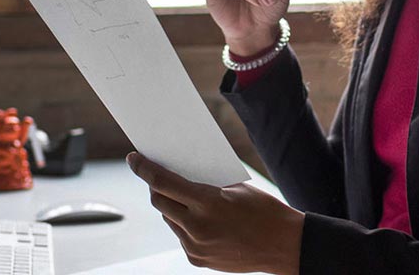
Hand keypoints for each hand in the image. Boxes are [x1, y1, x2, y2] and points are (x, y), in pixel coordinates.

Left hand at [127, 152, 302, 274]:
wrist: (284, 246)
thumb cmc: (264, 211)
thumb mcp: (235, 188)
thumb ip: (205, 184)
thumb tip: (179, 175)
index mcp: (207, 203)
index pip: (162, 182)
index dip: (144, 168)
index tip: (134, 159)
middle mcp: (197, 226)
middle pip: (159, 202)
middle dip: (156, 188)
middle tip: (160, 178)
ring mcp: (195, 246)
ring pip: (169, 219)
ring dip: (172, 207)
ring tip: (187, 200)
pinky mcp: (197, 259)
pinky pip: (181, 236)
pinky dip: (185, 225)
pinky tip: (200, 220)